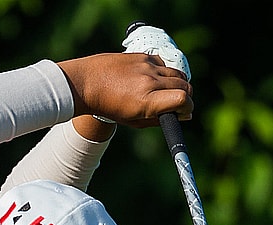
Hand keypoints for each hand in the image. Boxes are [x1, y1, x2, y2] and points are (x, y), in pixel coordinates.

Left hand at [57, 52, 193, 127]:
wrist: (86, 83)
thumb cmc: (108, 107)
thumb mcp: (132, 121)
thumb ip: (158, 119)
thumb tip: (183, 116)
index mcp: (146, 101)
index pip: (183, 100)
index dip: (187, 108)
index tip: (182, 113)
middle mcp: (149, 81)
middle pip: (184, 86)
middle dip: (185, 97)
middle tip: (178, 105)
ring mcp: (146, 66)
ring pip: (178, 74)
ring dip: (178, 85)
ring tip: (167, 93)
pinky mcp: (143, 56)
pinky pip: (164, 64)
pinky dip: (165, 73)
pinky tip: (154, 80)